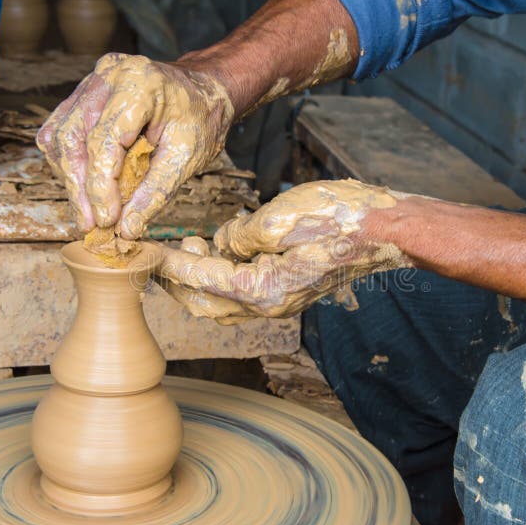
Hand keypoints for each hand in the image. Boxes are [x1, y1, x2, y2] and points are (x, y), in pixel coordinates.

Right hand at [37, 53, 233, 237]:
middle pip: (72, 137)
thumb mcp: (187, 158)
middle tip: (90, 225)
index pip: (103, 141)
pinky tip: (84, 187)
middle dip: (78, 187)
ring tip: (87, 212)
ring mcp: (92, 81)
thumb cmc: (200, 120)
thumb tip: (127, 230)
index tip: (107, 220)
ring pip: (60, 135)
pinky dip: (70, 163)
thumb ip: (155, 192)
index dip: (100, 186)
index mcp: (138, 85)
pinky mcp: (85, 94)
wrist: (203, 93)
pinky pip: (62, 130)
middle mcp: (108, 75)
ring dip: (70, 179)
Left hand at [157, 180, 412, 322]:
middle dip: (177, 282)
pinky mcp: (288, 289)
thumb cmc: (336, 219)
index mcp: (263, 291)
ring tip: (188, 246)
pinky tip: (219, 248)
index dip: (169, 265)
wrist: (382, 230)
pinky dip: (222, 274)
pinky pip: (244, 290)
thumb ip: (239, 235)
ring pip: (223, 300)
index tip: (143, 252)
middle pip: (206, 303)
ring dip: (199, 278)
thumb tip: (223, 243)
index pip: (201, 280)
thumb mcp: (277, 219)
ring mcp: (280, 300)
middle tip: (157, 256)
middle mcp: (268, 305)